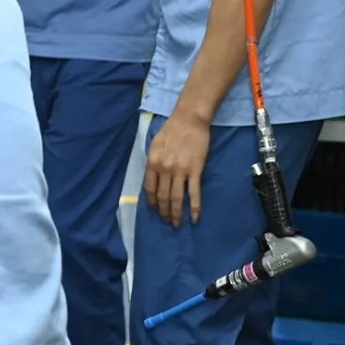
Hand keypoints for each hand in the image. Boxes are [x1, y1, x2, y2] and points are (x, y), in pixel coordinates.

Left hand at [145, 112, 211, 227]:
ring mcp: (179, 171)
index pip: (149, 188)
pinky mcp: (195, 171)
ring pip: (176, 198)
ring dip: (176, 214)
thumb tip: (153, 177)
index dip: (152, 202)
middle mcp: (164, 169)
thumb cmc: (171, 130)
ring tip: (177, 224)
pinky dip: (195, 208)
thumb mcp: (154, 145)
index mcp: (152, 162)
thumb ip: (153, 162)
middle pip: (163, 196)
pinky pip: (194, 193)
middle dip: (164, 212)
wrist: (189, 120)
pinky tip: (195, 218)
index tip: (155, 211)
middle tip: (167, 222)